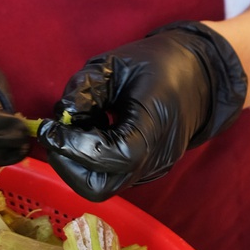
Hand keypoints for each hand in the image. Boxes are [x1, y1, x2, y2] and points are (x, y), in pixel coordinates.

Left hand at [36, 22, 246, 200]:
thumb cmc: (159, 62)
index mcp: (154, 127)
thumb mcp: (116, 63)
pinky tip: (94, 129)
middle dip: (67, 162)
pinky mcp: (145, 170)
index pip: (107, 156)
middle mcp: (155, 159)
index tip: (49, 128)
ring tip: (80, 125)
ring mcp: (151, 169)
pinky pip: (110, 175)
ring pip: (102, 185)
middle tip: (56, 133)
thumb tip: (61, 114)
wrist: (200, 73)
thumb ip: (85, 88)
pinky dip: (89, 158)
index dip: (71, 146)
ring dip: (77, 161)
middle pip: (99, 187)